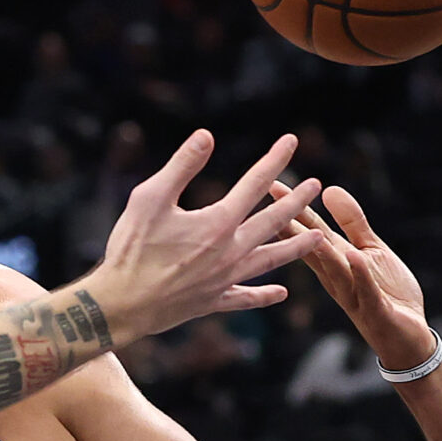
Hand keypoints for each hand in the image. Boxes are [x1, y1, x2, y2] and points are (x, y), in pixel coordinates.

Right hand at [83, 130, 323, 339]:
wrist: (121, 305)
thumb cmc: (130, 249)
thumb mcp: (149, 198)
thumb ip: (181, 166)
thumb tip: (206, 135)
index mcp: (218, 223)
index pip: (255, 183)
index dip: (274, 159)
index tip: (292, 141)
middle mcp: (230, 251)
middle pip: (273, 221)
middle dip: (296, 201)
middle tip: (316, 185)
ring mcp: (225, 279)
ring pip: (270, 260)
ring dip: (296, 247)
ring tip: (320, 237)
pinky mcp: (213, 301)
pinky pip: (246, 298)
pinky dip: (264, 295)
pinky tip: (281, 294)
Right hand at [275, 183, 435, 368]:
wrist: (408, 337)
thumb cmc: (387, 293)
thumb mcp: (370, 249)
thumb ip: (352, 222)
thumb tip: (330, 190)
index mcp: (334, 263)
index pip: (310, 233)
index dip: (293, 211)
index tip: (274, 186)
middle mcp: (337, 279)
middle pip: (313, 250)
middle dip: (294, 228)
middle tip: (275, 203)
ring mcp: (355, 296)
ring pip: (335, 271)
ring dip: (323, 252)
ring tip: (312, 229)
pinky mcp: (376, 311)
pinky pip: (367, 290)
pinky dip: (360, 274)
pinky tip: (354, 256)